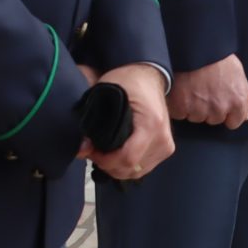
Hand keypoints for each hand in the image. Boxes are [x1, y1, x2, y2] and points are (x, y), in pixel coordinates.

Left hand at [87, 64, 174, 181]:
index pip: (128, 158)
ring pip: (137, 172)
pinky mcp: (166, 149)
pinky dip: (128, 165)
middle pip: (132, 169)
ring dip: (117, 167)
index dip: (106, 160)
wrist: (150, 76)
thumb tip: (81, 148)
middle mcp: (163, 138)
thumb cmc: (128, 81)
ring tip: (104, 151)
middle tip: (94, 150)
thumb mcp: (106, 92)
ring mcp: (166, 145)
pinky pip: (144, 167)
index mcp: (151, 124)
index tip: (92, 150)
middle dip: (108, 164)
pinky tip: (117, 154)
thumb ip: (92, 119)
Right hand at [168, 55, 247, 128]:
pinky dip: (177, 105)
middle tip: (202, 89)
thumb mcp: (237, 72)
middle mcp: (220, 108)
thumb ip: (242, 96)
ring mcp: (200, 109)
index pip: (234, 122)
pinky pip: (179, 113)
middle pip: (212, 119)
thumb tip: (244, 116)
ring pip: (195, 117)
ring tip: (190, 87)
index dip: (225, 113)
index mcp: (238, 101)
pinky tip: (179, 90)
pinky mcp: (181, 107)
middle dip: (208, 108)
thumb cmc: (216, 55)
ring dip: (192, 107)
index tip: (218, 103)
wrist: (194, 44)